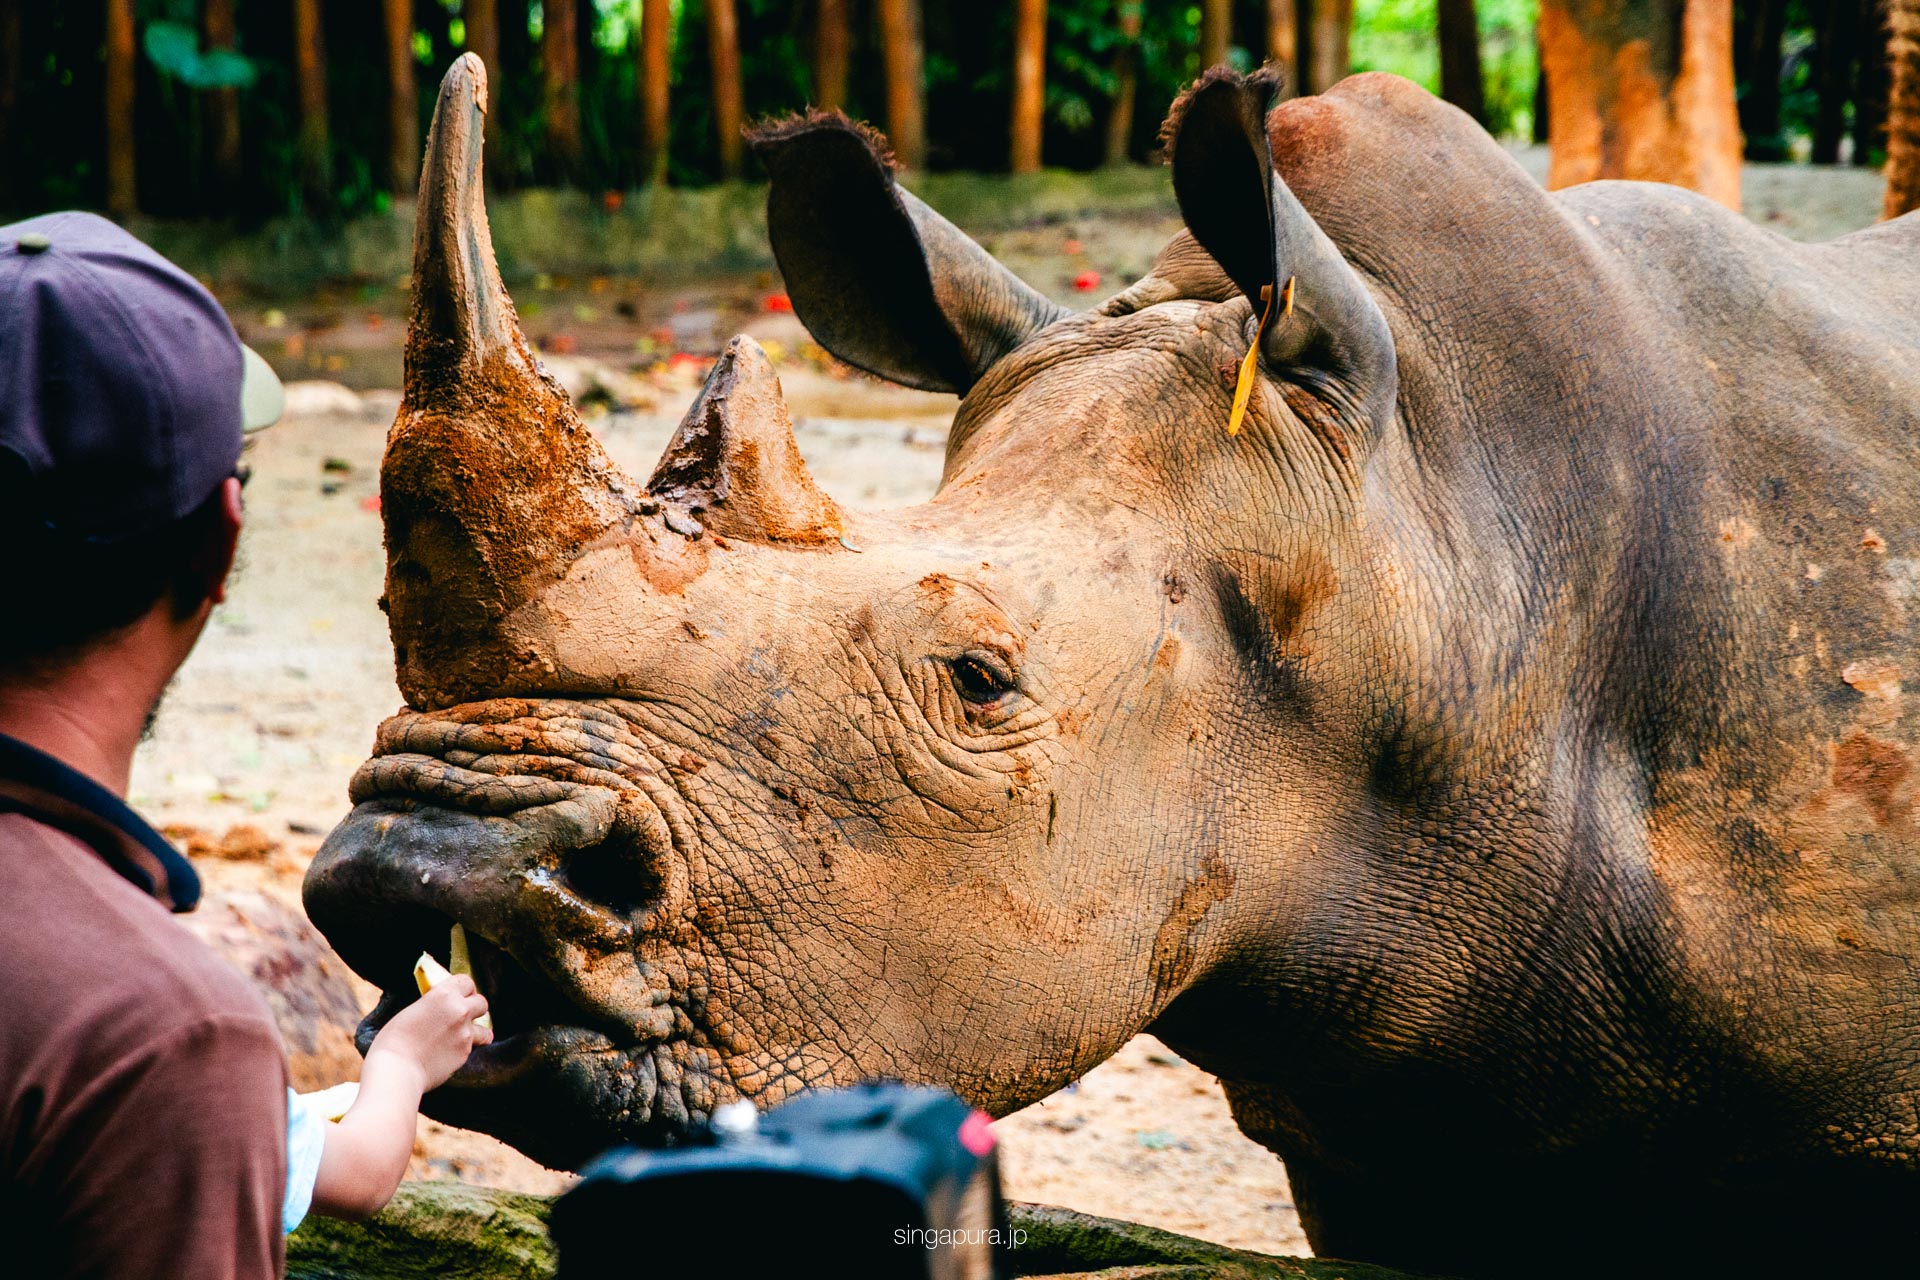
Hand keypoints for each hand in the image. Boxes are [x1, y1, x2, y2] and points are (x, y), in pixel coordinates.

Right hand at [365, 975, 491, 1092]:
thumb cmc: (393, 1041)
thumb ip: (431, 1006)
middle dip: (474, 1007)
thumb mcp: (411, 1011)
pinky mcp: (465, 1053)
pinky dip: (464, 1049)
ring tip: (463, 1037)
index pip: (466, 982)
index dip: (463, 989)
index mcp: (443, 995)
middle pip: (481, 1002)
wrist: (397, 1070)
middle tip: (463, 1014)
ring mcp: (465, 1033)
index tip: (459, 995)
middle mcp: (459, 1011)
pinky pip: (472, 1047)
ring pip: (485, 1029)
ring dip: (476, 1031)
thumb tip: (439, 1008)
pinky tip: (450, 1053)